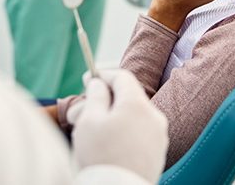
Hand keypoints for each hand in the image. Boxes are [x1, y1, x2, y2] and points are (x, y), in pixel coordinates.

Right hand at [72, 69, 167, 183]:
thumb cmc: (101, 157)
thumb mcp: (89, 120)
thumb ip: (95, 95)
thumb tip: (99, 84)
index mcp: (138, 105)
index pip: (122, 77)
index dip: (102, 75)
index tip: (86, 79)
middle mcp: (154, 117)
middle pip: (125, 98)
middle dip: (100, 103)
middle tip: (76, 115)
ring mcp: (158, 137)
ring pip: (131, 117)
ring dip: (109, 119)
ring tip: (87, 133)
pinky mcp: (157, 154)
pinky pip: (137, 133)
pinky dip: (121, 132)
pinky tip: (104, 145)